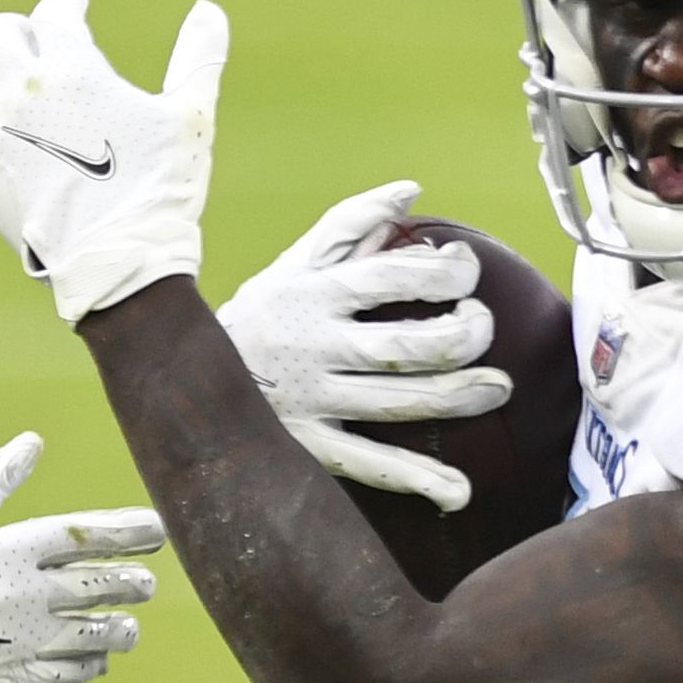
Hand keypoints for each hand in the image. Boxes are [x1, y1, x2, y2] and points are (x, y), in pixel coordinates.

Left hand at [0, 0, 228, 324]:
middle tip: (40, 48)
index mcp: (72, 70)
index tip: (78, 6)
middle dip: (18, 34)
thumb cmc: (160, 189)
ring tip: (16, 98)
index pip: (53, 11)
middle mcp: (21, 93)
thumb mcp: (190, 117)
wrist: (121, 264)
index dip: (68, 3)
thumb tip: (209, 8)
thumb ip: (199, 58)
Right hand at [0, 435, 161, 682]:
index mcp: (7, 551)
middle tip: (148, 582)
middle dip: (133, 582)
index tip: (157, 529)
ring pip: (96, 634)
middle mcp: (23, 596)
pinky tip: (97, 660)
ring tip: (129, 624)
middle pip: (100, 585)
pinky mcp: (13, 682)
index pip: (85, 535)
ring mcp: (22, 642)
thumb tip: (33, 442)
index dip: (127, 531)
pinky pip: (69, 674)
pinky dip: (89, 665)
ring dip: (120, 628)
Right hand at [214, 181, 521, 510]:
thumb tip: (410, 191)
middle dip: (460, 336)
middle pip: (405, 344)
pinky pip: (370, 464)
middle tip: (484, 327)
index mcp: (316, 294)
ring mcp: (315, 400)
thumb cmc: (262, 312)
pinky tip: (459, 491)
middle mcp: (316, 347)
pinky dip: (417, 480)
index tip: (467, 271)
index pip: (392, 277)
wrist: (185, 376)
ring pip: (397, 402)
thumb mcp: (296, 262)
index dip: (444, 272)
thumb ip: (354, 223)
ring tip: (497, 388)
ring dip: (456, 397)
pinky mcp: (311, 446)